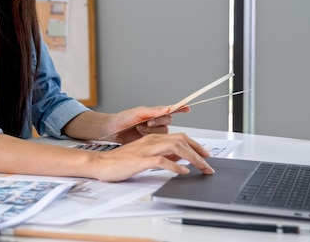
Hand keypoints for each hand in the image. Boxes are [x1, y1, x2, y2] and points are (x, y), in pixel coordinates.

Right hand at [89, 132, 213, 181]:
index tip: (206, 156)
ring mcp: (146, 149)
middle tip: (209, 164)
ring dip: (192, 159)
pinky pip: (162, 161)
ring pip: (175, 148)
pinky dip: (175, 166)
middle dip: (198, 151)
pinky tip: (183, 172)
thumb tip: (180, 159)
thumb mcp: (145, 156)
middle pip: (181, 140)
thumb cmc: (120, 162)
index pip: (180, 137)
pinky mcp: (140, 160)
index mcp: (152, 138)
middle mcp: (151, 141)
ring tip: (202, 169)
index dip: (196, 145)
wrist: (100, 163)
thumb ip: (162, 155)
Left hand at [104, 105, 189, 143]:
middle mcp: (157, 122)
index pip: (171, 109)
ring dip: (151, 130)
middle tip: (147, 122)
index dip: (180, 109)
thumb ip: (154, 111)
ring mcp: (155, 132)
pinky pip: (159, 141)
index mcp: (155, 112)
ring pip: (164, 132)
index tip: (187, 108)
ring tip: (139, 129)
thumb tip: (168, 108)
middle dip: (158, 122)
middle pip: (168, 122)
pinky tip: (141, 134)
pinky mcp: (152, 142)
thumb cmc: (123, 119)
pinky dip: (150, 137)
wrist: (113, 131)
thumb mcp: (138, 112)